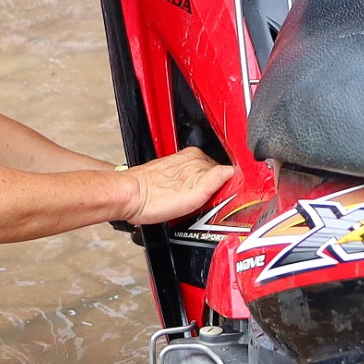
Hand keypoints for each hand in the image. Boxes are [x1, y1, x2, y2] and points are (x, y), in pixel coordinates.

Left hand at [122, 147, 237, 225]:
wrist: (130, 199)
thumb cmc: (155, 197)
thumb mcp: (196, 191)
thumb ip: (218, 178)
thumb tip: (234, 172)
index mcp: (198, 157)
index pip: (225, 170)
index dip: (229, 187)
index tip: (228, 200)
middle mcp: (188, 159)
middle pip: (213, 175)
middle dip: (215, 190)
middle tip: (212, 207)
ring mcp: (177, 168)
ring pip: (200, 181)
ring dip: (202, 193)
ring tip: (196, 207)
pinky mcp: (169, 178)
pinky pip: (187, 185)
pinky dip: (189, 195)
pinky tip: (183, 204)